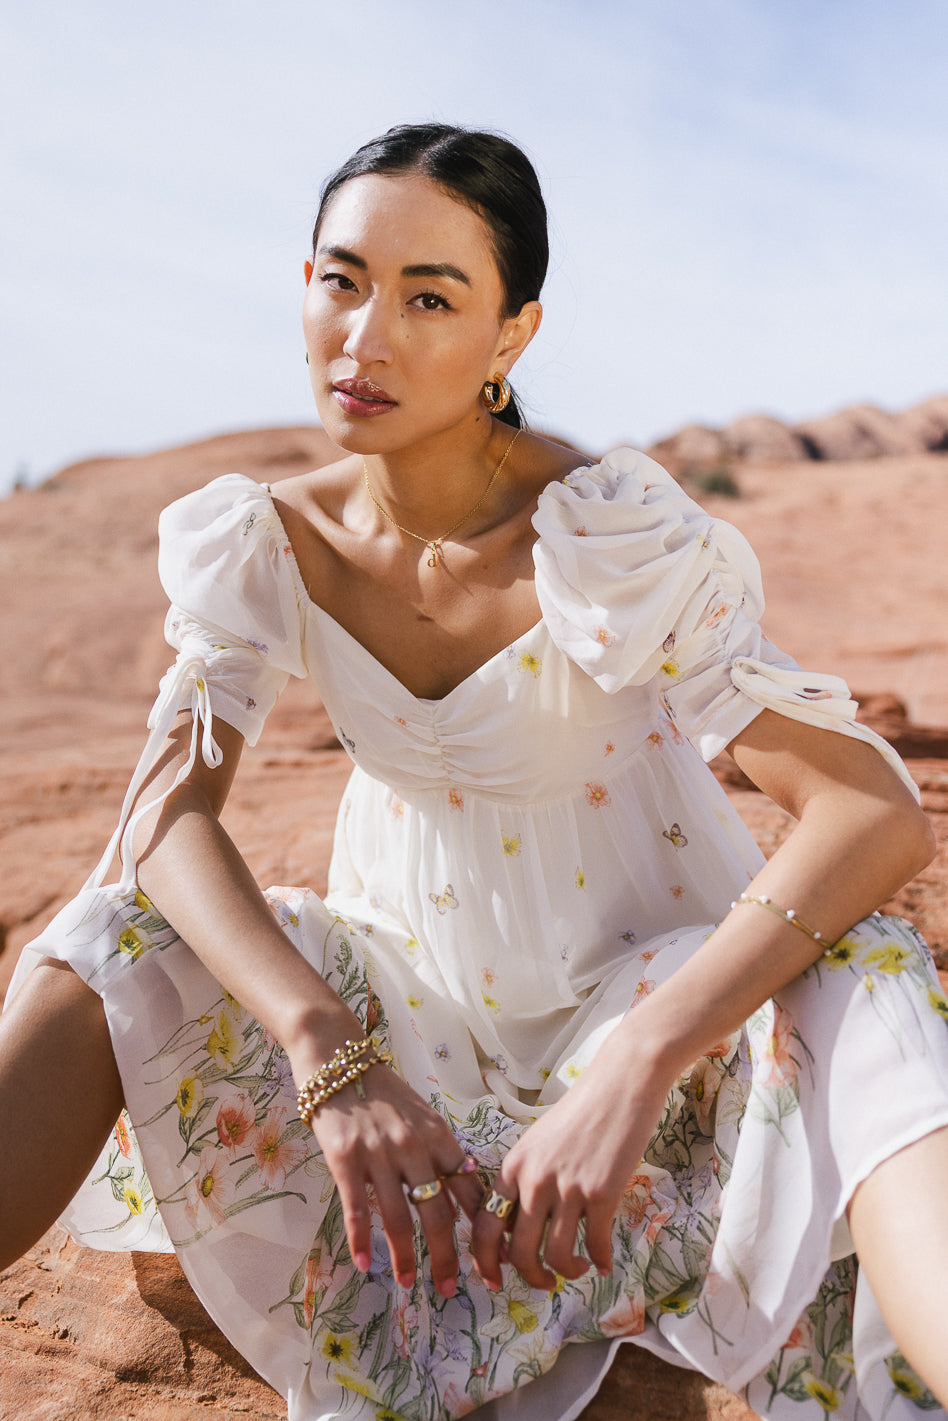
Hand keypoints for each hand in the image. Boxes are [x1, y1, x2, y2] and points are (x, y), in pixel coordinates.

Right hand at [306, 1063, 482, 1296]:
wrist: (336, 1059)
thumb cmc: (382, 1091)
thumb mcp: (421, 1116)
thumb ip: (439, 1154)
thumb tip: (462, 1199)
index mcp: (439, 1135)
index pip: (469, 1188)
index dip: (483, 1227)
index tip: (493, 1259)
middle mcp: (414, 1147)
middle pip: (438, 1213)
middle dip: (447, 1256)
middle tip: (450, 1288)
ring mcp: (379, 1153)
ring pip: (399, 1218)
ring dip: (405, 1257)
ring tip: (406, 1282)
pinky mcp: (345, 1158)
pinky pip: (357, 1208)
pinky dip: (361, 1240)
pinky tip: (364, 1264)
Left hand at [471, 1033, 671, 1290]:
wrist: (621, 1082)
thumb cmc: (582, 1109)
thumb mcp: (540, 1141)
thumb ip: (528, 1178)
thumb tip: (521, 1224)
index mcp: (514, 1166)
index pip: (485, 1226)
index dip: (485, 1261)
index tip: (492, 1280)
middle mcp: (535, 1180)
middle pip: (519, 1251)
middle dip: (530, 1276)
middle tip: (545, 1282)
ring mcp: (568, 1188)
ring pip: (557, 1255)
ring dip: (568, 1272)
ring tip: (579, 1268)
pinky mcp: (602, 1193)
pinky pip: (595, 1243)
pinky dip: (601, 1260)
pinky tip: (605, 1261)